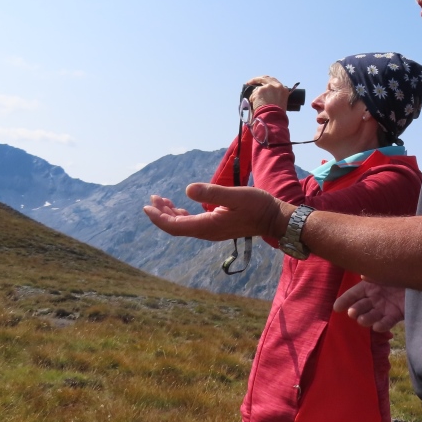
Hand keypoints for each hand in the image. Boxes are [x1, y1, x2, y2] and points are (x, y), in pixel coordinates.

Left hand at [144, 184, 289, 240]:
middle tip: (152, 199)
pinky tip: (179, 207)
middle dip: (161, 214)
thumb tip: (187, 190)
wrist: (274, 218)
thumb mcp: (235, 195)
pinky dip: (182, 214)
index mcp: (208, 226)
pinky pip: (193, 223)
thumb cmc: (257, 205)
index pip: (175, 225)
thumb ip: (212, 193)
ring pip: (184, 225)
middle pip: (176, 227)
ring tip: (161, 201)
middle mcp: (207, 232)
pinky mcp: (217, 227)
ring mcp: (212, 231)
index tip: (147, 206)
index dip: (159, 217)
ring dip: (170, 214)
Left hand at [246, 75, 288, 110]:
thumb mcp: (281, 102)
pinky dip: (252, 100)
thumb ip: (276, 96)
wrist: (273, 117)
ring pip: (257, 89)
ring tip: (255, 104)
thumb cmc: (278, 114)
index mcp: (283, 89)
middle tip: (250, 82)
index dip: (266, 81)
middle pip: (264, 78)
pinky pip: (253, 95)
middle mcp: (275, 86)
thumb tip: (268, 96)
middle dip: (256, 79)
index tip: (261, 82)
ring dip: (255, 95)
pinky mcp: (259, 91)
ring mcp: (267, 87)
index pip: (273, 81)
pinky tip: (254, 105)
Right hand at [334, 278, 404, 331]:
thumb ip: (374, 274)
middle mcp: (375, 297)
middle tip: (353, 313)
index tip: (337, 308)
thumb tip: (363, 275)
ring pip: (371, 316)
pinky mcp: (396, 314)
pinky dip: (382, 325)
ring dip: (366, 319)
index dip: (345, 300)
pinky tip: (377, 326)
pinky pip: (387, 322)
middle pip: (361, 306)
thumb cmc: (401, 271)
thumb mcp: (386, 270)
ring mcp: (385, 307)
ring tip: (363, 320)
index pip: (354, 294)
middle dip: (355, 310)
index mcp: (370, 285)